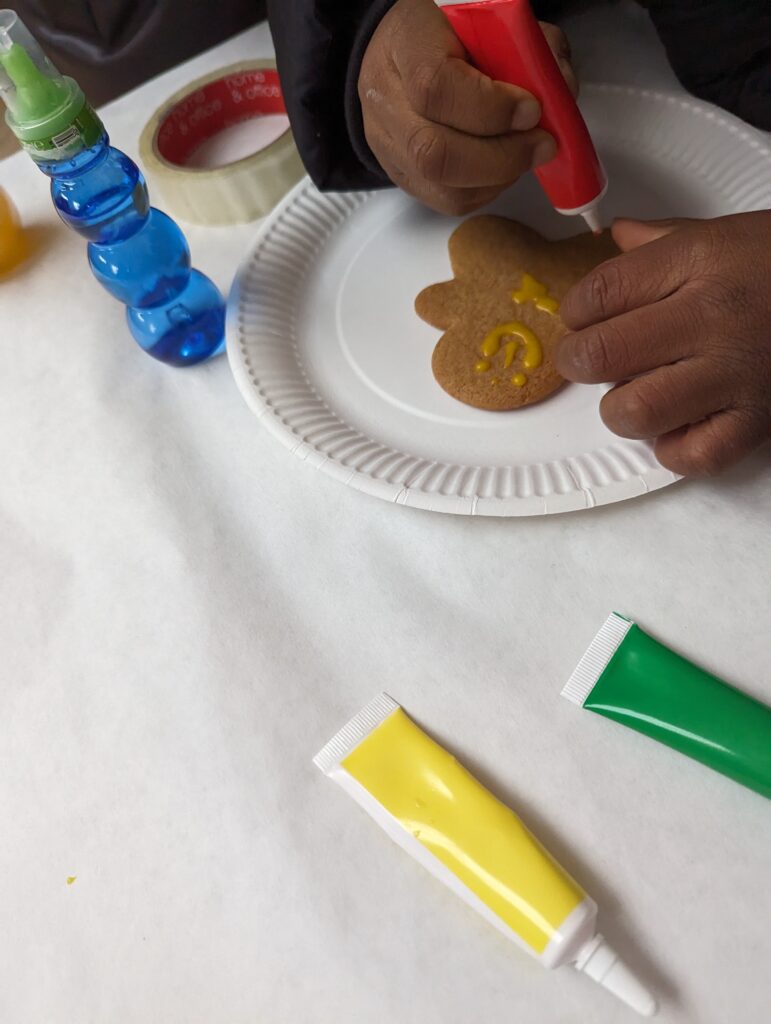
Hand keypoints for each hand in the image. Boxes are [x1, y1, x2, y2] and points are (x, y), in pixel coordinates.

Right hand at [358, 0, 575, 214]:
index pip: (435, 86)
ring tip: (525, 154)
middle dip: (502, 156)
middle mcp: (386, 101)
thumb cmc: (448, 39)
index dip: (490, 107)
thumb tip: (559, 92)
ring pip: (443, 187)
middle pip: (434, 152)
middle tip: (541, 144)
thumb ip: (527, 49)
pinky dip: (488, 189)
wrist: (397, 59)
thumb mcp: (489, 24)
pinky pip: (450, 201)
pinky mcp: (404, 179)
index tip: (531, 109)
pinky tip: (502, 167)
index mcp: (405, 44)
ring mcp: (390, 147)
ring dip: (499, 177)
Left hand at [553, 213, 770, 474]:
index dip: (573, 312)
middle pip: (601, 355)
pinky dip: (673, 448)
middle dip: (579, 361)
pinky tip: (677, 424)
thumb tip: (614, 237)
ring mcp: (734, 374)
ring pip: (635, 411)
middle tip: (589, 360)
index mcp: (697, 262)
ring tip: (637, 393)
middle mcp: (711, 318)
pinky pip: (691, 454)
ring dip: (622, 408)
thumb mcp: (725, 234)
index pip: (597, 294)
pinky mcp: (756, 421)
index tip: (580, 318)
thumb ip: (661, 240)